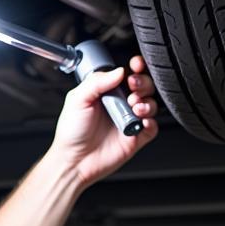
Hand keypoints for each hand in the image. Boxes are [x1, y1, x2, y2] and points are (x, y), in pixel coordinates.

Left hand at [48, 55, 159, 188]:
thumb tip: (118, 71)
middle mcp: (120, 105)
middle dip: (144, 83)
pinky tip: (140, 122)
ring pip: (151, 104)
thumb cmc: (72, 132)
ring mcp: (129, 121)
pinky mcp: (136, 137)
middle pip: (144, 86)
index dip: (135, 67)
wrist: (73, 160)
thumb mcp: (77, 100)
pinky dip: (151, 122)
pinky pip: (152, 127)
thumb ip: (96, 82)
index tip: (136, 65)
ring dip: (147, 102)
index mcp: (107, 92)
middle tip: (134, 87)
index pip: (127, 74)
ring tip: (135, 106)